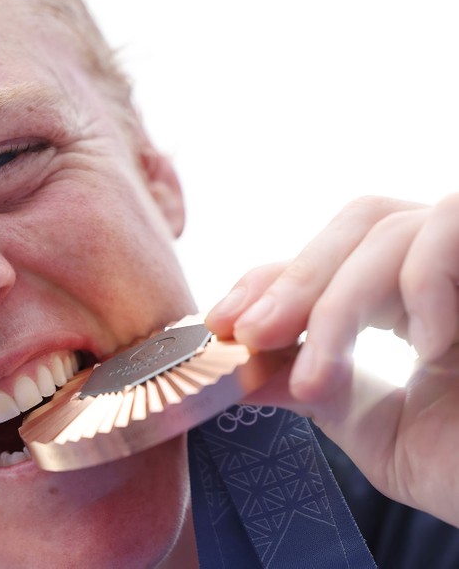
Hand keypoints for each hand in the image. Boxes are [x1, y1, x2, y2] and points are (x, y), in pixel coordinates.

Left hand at [205, 194, 458, 525]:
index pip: (334, 257)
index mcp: (424, 296)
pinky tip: (428, 347)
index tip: (221, 325)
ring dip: (336, 300)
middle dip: (292, 281)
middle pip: (357, 224)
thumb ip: (319, 391)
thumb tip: (241, 368)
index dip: (273, 279)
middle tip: (247, 336)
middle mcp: (455, 265)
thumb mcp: (385, 433)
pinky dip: (423, 283)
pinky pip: (450, 224)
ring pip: (390, 228)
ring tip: (319, 380)